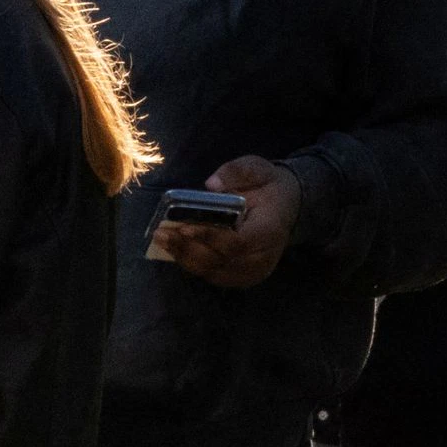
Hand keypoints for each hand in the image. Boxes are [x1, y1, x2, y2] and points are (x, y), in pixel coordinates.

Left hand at [148, 158, 301, 288]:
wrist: (286, 206)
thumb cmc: (267, 186)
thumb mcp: (256, 168)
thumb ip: (235, 172)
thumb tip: (211, 184)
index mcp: (270, 230)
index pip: (238, 242)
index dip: (210, 237)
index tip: (183, 227)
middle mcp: (263, 256)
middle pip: (221, 261)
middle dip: (188, 248)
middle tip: (161, 234)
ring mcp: (254, 271)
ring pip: (214, 272)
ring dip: (185, 258)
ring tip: (162, 240)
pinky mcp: (243, 277)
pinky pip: (214, 275)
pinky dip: (193, 264)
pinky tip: (175, 250)